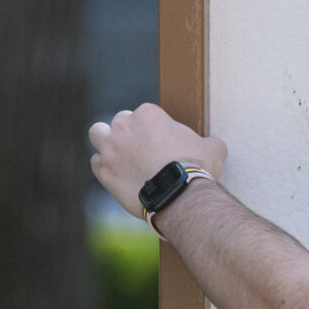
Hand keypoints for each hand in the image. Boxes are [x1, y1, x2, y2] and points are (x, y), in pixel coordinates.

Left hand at [89, 104, 226, 221]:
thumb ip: (207, 141)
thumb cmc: (196, 168)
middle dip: (129, 130)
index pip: (146, 112)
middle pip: (120, 120)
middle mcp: (124, 126)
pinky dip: (105, 166)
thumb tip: (211, 145)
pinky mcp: (103, 170)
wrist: (179, 196)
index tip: (162, 139)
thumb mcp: (212, 148)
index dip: (155, 126)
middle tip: (142, 146)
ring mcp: (110, 148)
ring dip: (106, 140)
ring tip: (120, 153)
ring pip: (97, 133)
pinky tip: (120, 174)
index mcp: (149, 114)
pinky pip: (96, 162)